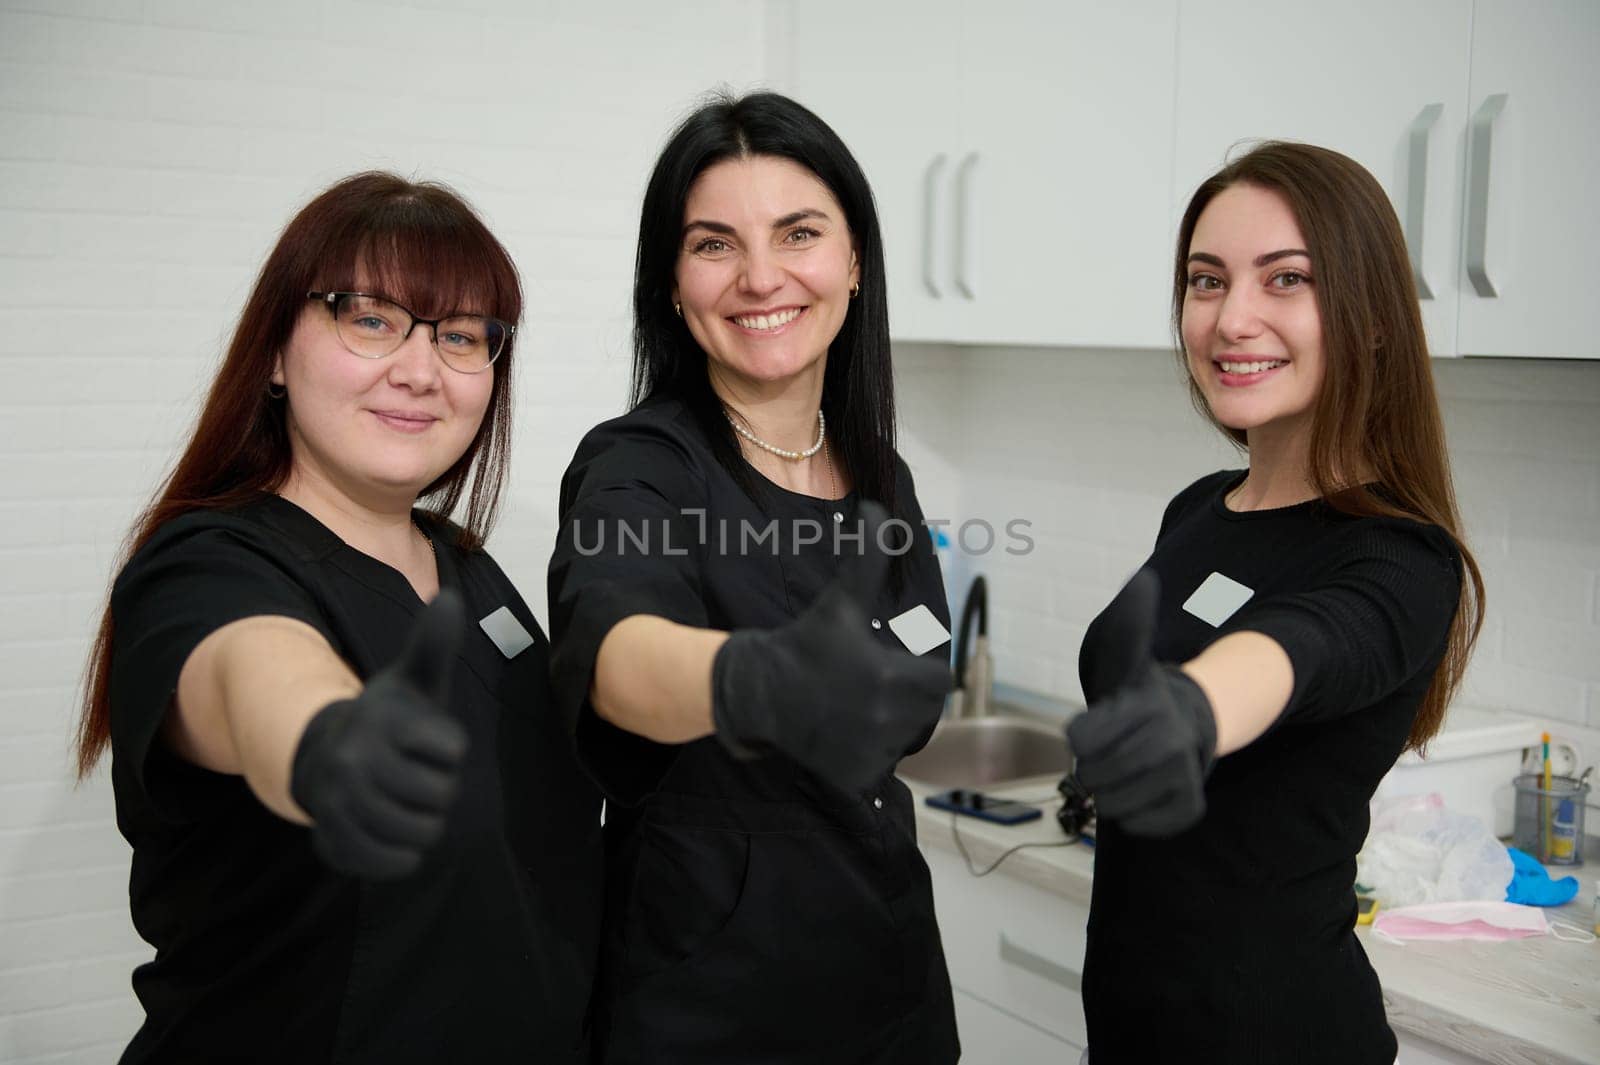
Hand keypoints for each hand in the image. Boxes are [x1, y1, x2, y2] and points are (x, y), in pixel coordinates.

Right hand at [290, 589, 469, 877]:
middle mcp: (356, 761)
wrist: (326, 757)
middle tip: (416, 776)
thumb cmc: (387, 719)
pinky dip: (403, 855)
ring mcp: (341, 804)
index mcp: (382, 722)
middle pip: (440, 795)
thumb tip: (449, 598)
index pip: (452, 750)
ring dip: (424, 822)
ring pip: (420, 832)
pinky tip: (394, 833)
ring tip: (406, 802)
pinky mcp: (336, 843)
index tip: (426, 741)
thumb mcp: (411, 680)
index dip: (448, 749)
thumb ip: (433, 644)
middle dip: (439, 789)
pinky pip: (393, 863)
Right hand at [712, 500, 950, 791]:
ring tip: (850, 707)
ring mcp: (871, 754)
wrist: (756, 691)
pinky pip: (880, 766)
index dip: (919, 670)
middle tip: (868, 684)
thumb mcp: (842, 600)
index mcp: (892, 679)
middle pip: (924, 711)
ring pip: (903, 739)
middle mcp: (886, 721)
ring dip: (887, 726)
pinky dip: (867, 754)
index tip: (891, 663)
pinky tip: (839, 732)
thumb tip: (877, 508)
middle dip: (905, 697)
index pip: (939, 680)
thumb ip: (867, 557)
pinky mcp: (854, 778)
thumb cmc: (804, 642)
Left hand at [1067, 569, 1216, 837]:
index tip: (1093, 726)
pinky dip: (1134, 816)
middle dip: (1090, 768)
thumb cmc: (1142, 694)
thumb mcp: (1128, 659)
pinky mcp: (1189, 807)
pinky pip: (1142, 827)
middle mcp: (1166, 742)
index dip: (1079, 736)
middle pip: (1092, 777)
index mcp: (1143, 705)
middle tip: (1106, 753)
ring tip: (1121, 772)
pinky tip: (1142, 792)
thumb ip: (1128, 627)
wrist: (1192, 723)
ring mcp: (1181, 776)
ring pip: (1113, 807)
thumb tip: (1143, 578)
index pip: (1079, 739)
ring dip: (1107, 794)